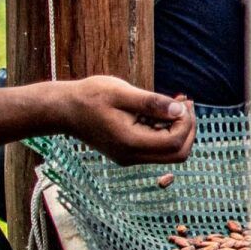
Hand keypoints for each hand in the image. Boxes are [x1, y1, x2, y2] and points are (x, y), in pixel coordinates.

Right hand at [50, 77, 196, 165]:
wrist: (63, 109)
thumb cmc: (89, 97)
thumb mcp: (121, 93)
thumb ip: (152, 103)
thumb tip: (180, 110)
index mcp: (130, 143)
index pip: (175, 142)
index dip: (186, 122)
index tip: (183, 101)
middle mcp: (131, 156)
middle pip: (178, 154)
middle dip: (188, 129)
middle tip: (184, 103)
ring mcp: (130, 156)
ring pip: (169, 152)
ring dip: (178, 128)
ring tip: (174, 102)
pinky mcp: (128, 151)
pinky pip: (156, 146)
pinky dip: (165, 130)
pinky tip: (161, 109)